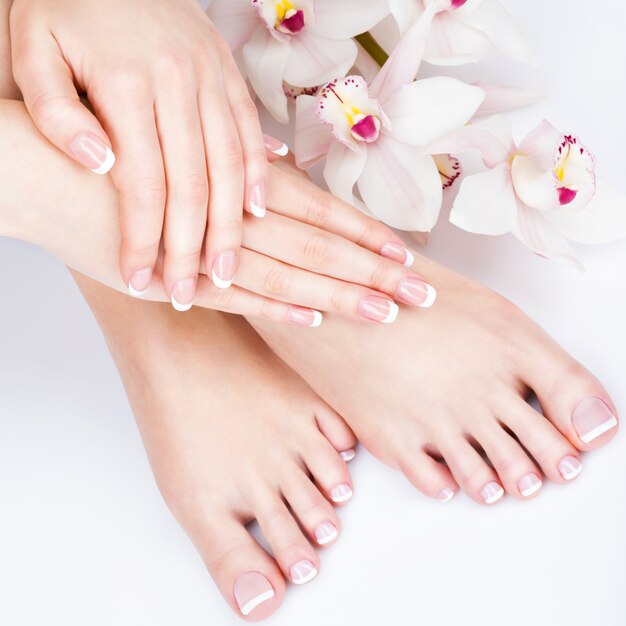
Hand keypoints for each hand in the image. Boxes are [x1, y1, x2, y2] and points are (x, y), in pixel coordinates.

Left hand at [9, 0, 272, 308]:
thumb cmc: (64, 8)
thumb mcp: (33, 52)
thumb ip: (58, 114)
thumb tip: (101, 165)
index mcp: (125, 83)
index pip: (143, 185)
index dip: (144, 241)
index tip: (141, 281)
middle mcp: (177, 84)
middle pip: (194, 186)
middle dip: (194, 248)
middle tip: (194, 292)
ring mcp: (209, 78)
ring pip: (230, 167)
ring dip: (232, 226)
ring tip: (229, 271)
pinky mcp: (227, 74)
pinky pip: (249, 132)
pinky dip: (258, 176)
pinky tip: (257, 211)